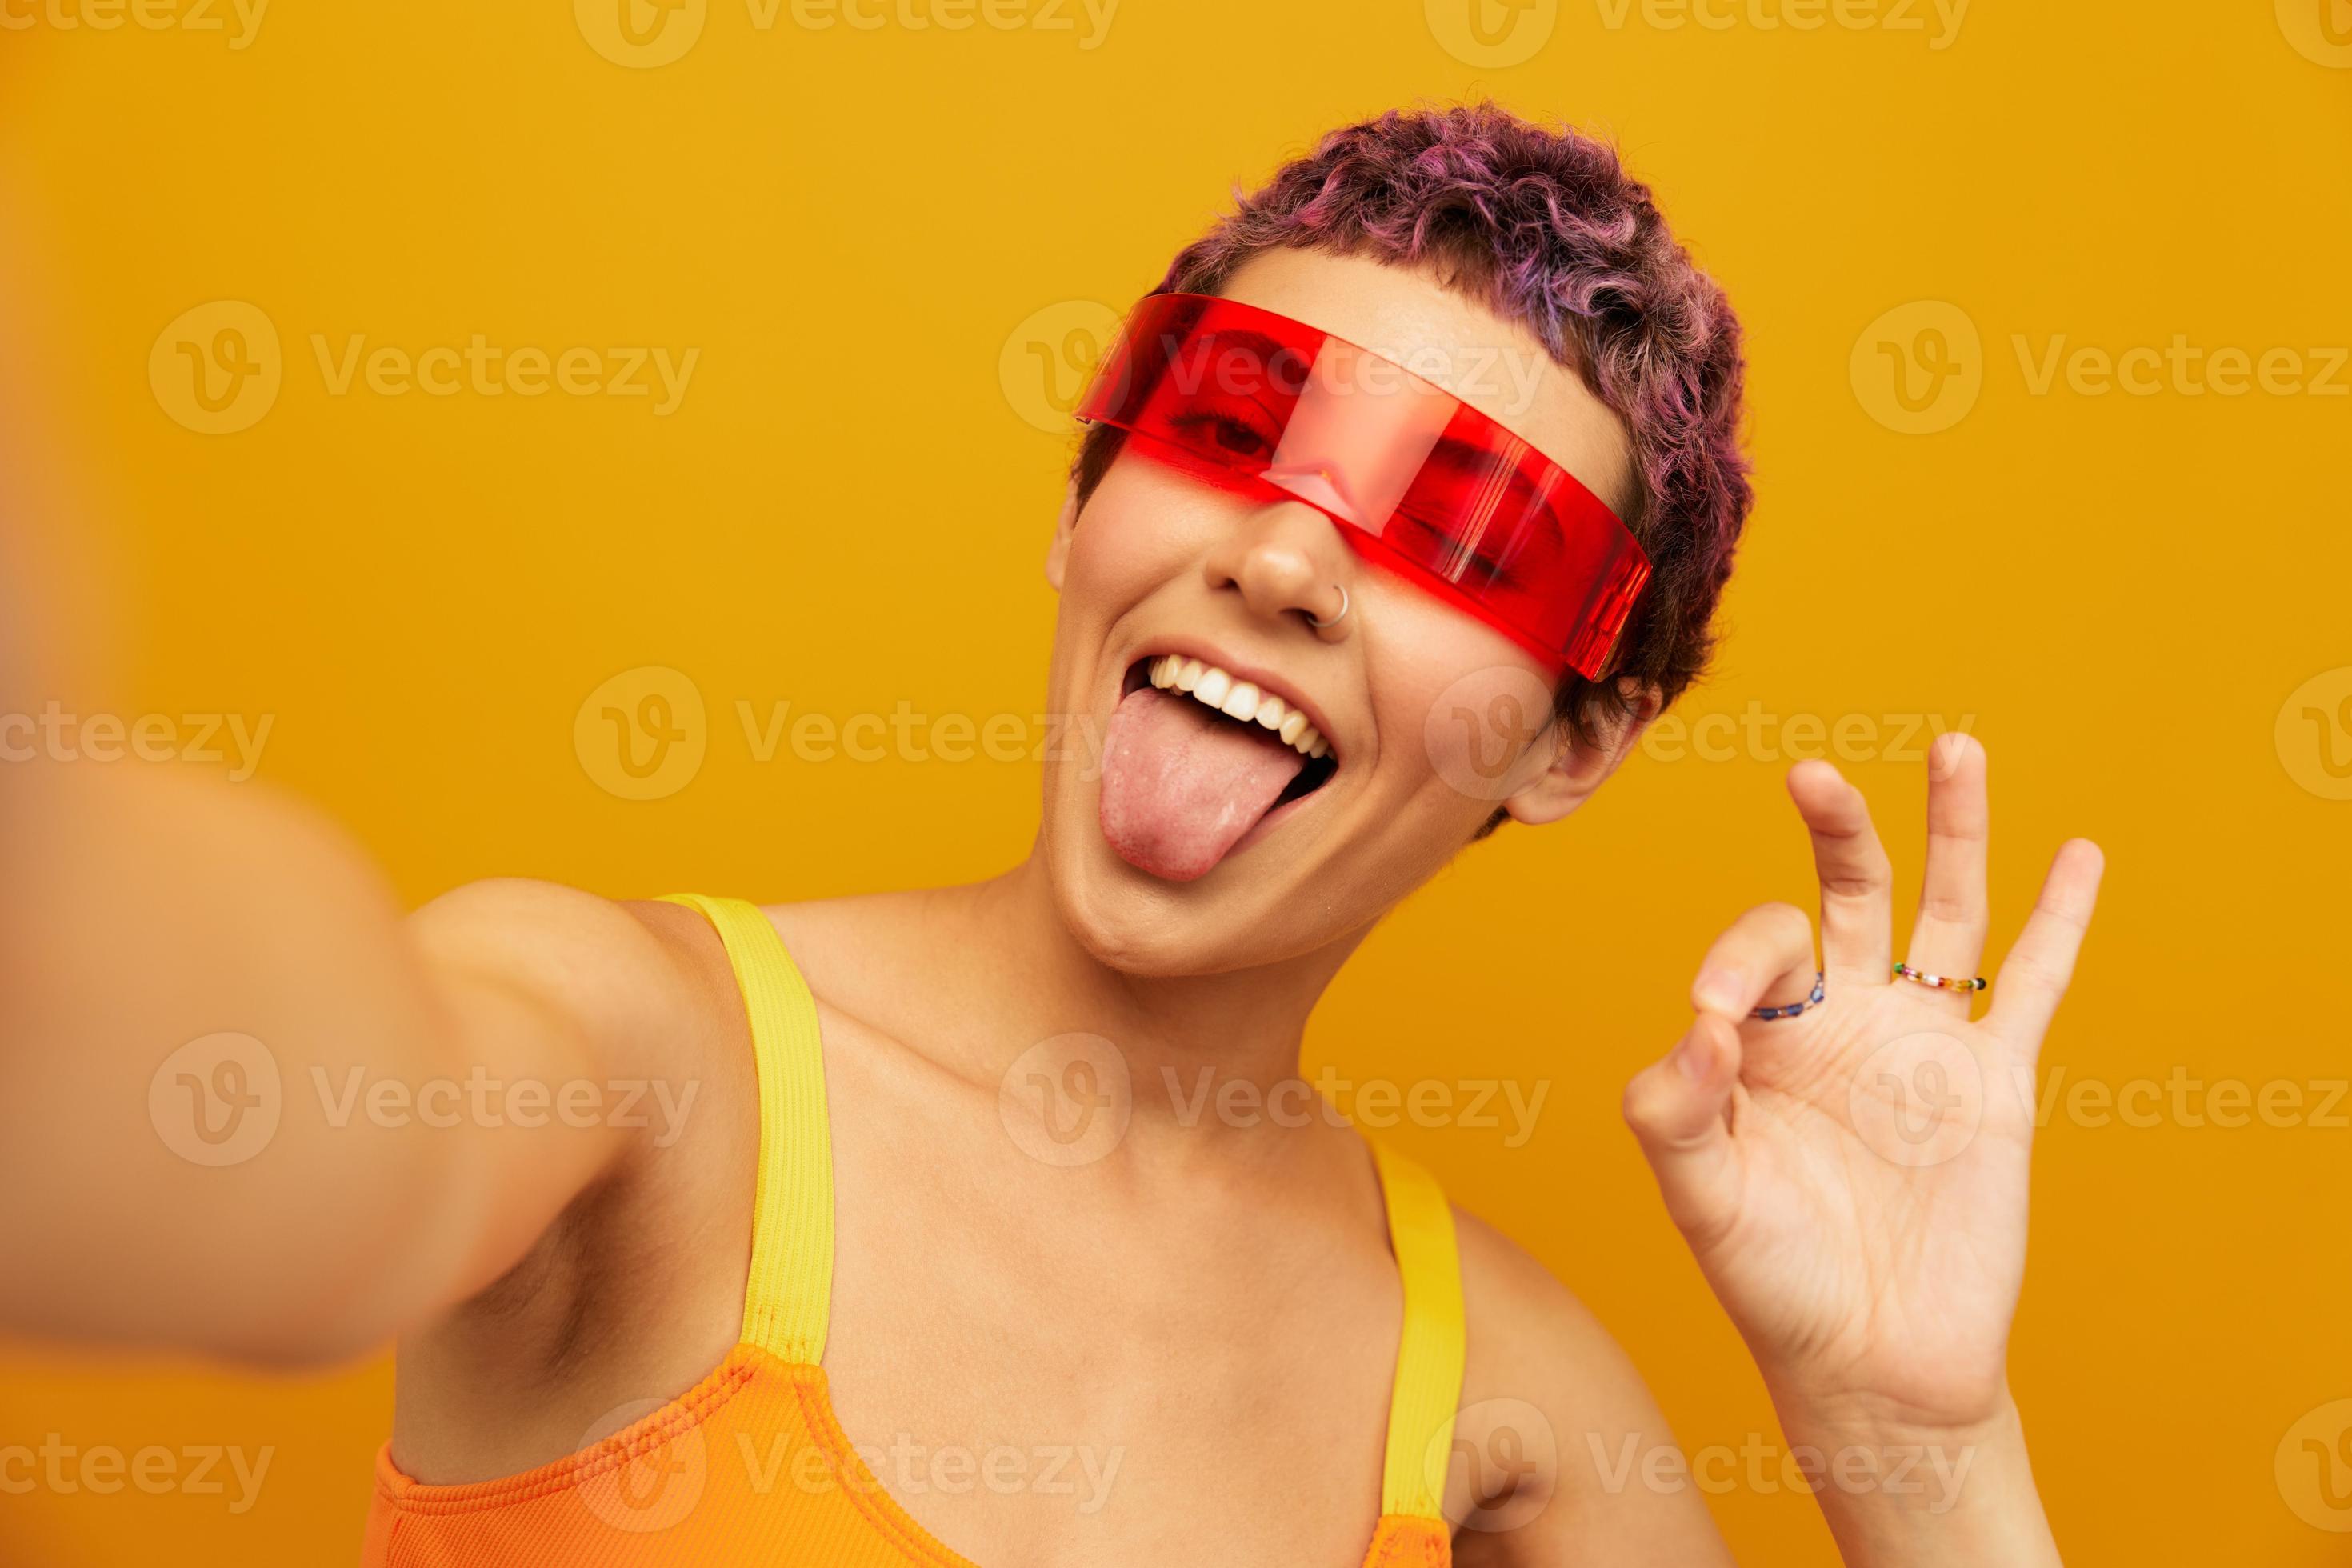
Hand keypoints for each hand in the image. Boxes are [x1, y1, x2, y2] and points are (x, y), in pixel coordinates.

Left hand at [1622, 735, 2102, 1439]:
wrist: (1870, 1367)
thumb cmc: (1772, 1283)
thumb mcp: (1698, 1200)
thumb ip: (1673, 1112)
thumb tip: (1699, 1026)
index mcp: (1765, 1037)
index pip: (1758, 948)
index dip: (1734, 962)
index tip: (1714, 1022)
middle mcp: (1844, 1021)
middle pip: (1845, 891)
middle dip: (1836, 828)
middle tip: (1811, 772)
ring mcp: (1923, 1043)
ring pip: (1944, 911)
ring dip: (1952, 830)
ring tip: (1954, 746)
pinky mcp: (1995, 1083)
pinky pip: (2032, 986)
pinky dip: (2058, 920)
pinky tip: (2076, 853)